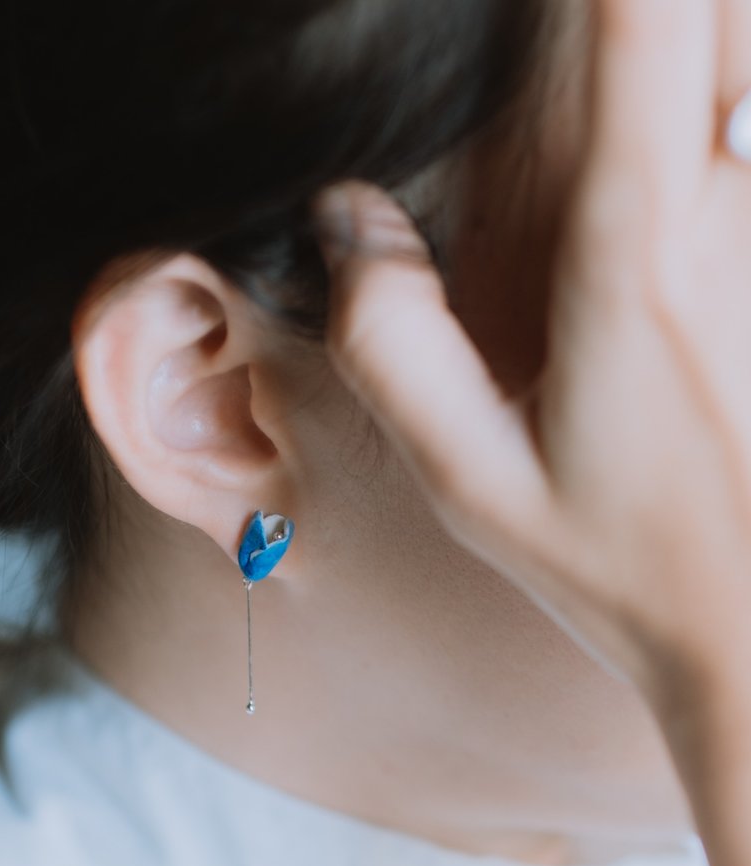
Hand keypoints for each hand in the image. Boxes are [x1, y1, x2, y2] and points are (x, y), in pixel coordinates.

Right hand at [314, 0, 750, 865]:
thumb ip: (391, 342)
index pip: (642, 22)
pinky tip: (673, 83)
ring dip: (680, 28)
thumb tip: (348, 220)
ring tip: (599, 40)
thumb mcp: (469, 478)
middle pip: (708, 18)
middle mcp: (716, 213)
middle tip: (567, 20)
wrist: (733, 611)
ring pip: (735, 59)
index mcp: (631, 254)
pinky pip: (741, 117)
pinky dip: (703, 73)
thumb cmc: (610, 555)